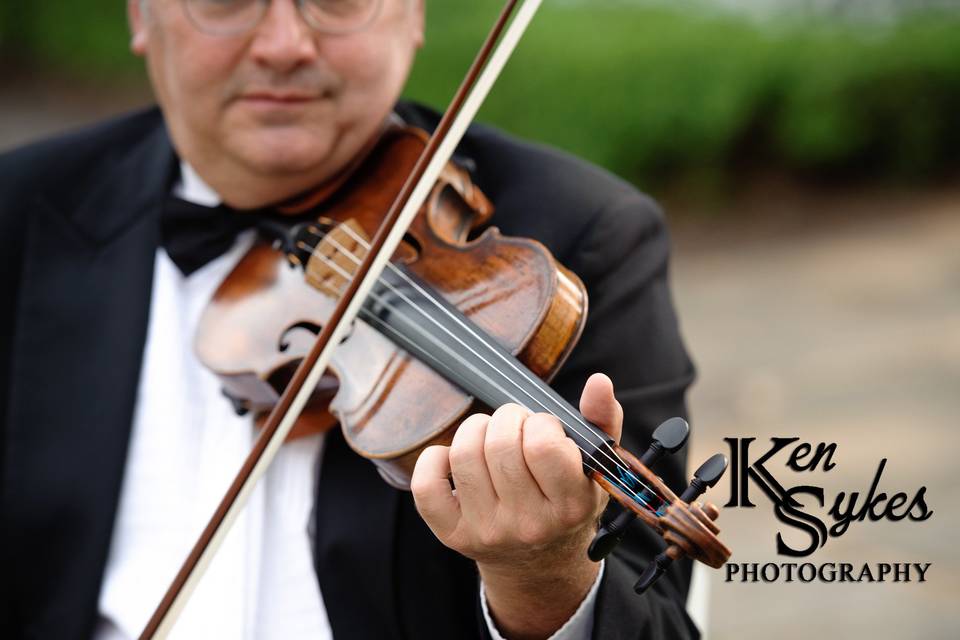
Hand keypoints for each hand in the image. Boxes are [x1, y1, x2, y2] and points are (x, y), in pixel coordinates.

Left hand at [411, 373, 622, 638]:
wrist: (540, 564)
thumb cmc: (567, 502)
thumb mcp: (596, 467)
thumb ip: (603, 421)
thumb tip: (599, 382)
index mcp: (570, 506)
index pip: (543, 446)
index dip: (542, 423)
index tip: (546, 429)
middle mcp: (528, 524)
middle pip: (500, 444)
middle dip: (508, 420)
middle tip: (518, 428)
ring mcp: (487, 532)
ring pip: (464, 454)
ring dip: (476, 430)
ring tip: (491, 438)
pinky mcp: (453, 535)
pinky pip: (426, 485)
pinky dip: (435, 459)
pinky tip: (455, 459)